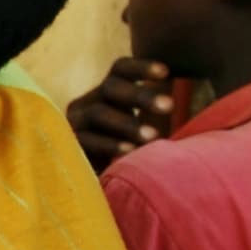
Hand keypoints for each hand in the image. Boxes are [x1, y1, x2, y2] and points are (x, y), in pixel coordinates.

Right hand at [68, 57, 179, 172]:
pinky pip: (88, 141)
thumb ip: (156, 112)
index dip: (141, 67)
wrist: (85, 182)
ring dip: (128, 123)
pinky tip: (131, 151)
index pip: (120, 69)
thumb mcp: (138, 127)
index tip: (166, 73)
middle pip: (111, 87)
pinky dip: (111, 145)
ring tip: (154, 136)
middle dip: (141, 96)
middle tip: (170, 106)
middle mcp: (87, 102)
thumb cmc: (124, 151)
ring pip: (99, 113)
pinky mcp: (66, 145)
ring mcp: (74, 123)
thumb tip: (184, 102)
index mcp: (107, 93)